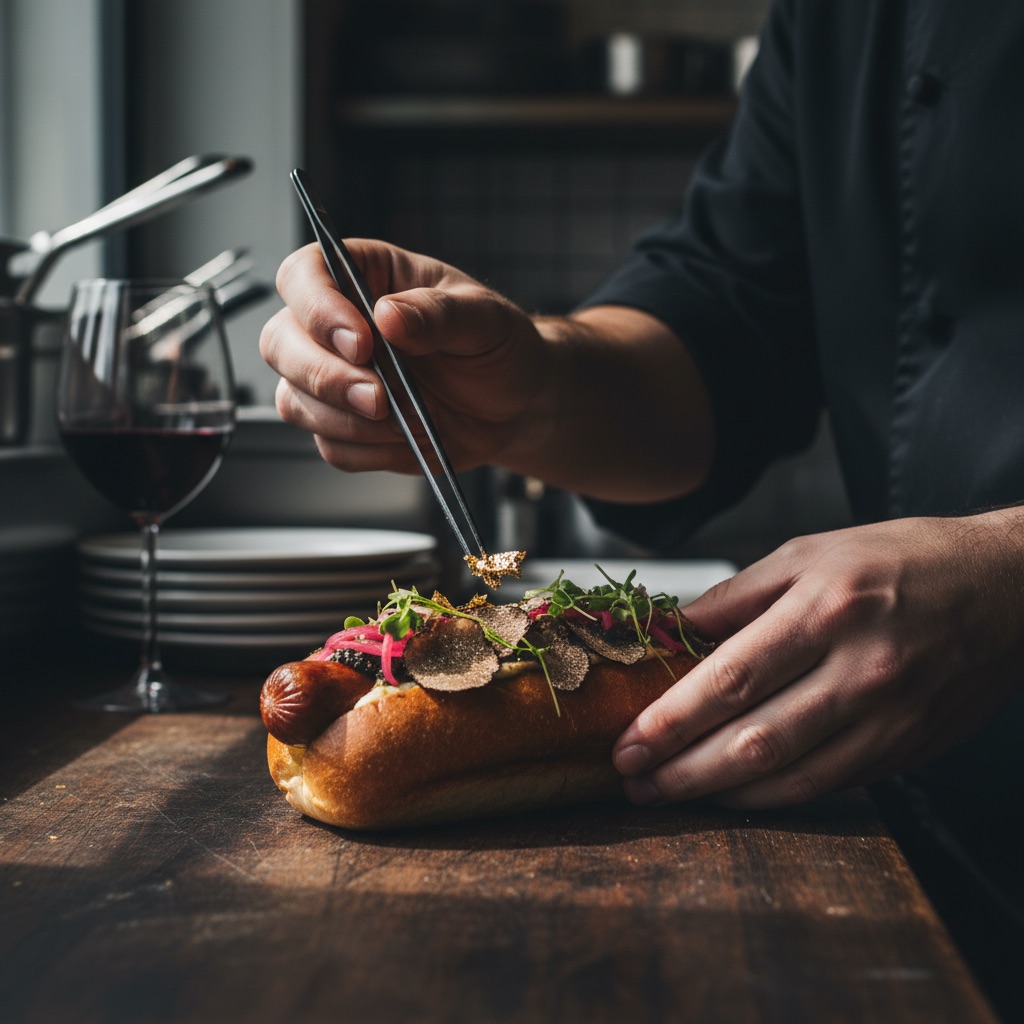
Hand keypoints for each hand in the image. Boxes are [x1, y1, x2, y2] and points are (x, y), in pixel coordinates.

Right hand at [259, 240, 550, 475]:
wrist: (514, 404)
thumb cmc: (497, 346)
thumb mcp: (484, 319)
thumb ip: (438, 314)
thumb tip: (389, 316)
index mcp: (363, 275)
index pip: (303, 275)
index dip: (318, 309)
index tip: (361, 342)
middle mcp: (334, 325)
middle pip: (279, 343)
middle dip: (326, 378)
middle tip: (381, 397)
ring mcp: (332, 379)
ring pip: (296, 401)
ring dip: (350, 420)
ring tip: (410, 418)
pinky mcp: (344, 427)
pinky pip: (330, 445)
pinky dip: (370, 450)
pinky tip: (410, 437)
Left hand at [613, 510, 1023, 807]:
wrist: (1010, 586)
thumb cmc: (904, 559)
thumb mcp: (810, 551)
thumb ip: (736, 596)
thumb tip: (672, 631)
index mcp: (828, 607)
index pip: (731, 678)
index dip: (671, 719)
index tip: (627, 741)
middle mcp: (861, 667)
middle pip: (754, 738)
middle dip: (683, 769)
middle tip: (633, 781)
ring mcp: (890, 715)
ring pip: (791, 775)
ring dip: (720, 793)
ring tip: (668, 795)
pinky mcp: (908, 746)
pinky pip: (829, 785)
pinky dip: (774, 797)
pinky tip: (733, 795)